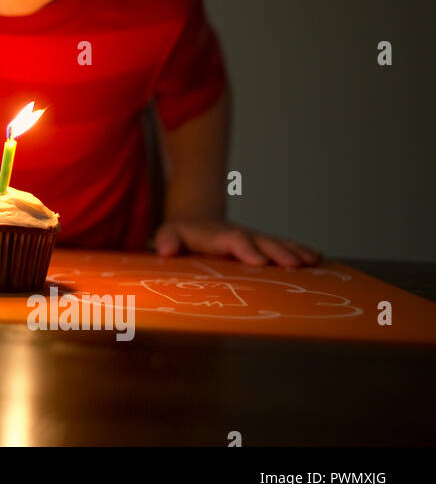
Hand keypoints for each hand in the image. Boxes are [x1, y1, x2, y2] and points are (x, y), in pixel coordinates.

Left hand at [153, 219, 320, 266]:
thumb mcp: (168, 234)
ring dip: (295, 251)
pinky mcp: (263, 243)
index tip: (259, 262)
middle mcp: (241, 234)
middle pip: (262, 241)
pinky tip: (318, 258)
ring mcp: (254, 237)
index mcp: (218, 234)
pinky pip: (284, 244)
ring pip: (277, 242)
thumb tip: (164, 250)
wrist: (196, 218)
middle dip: (279, 252)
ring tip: (313, 260)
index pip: (234, 241)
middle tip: (295, 265)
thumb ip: (167, 240)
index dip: (246, 250)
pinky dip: (301, 250)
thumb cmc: (181, 233)